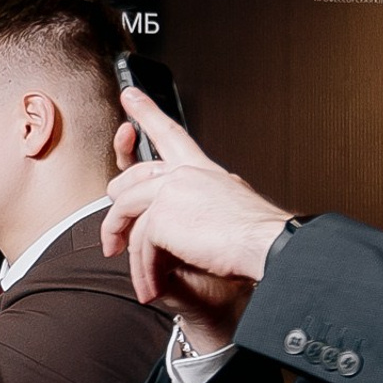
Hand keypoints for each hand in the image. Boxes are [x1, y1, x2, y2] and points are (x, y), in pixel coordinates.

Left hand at [99, 90, 289, 341]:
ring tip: (141, 279)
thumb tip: (154, 225)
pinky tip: (152, 286)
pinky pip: (139, 244)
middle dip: (117, 215)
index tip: (130, 96)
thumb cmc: (253, 244)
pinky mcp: (163, 212)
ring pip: (128, 215)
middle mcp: (187, 174)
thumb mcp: (219, 219)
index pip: (170, 136)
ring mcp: (173, 189)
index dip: (147, 113)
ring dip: (130, 253)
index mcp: (205, 171)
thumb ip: (188, 213)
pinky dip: (143, 271)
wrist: (270, 249)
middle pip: (132, 179)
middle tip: (112, 241)